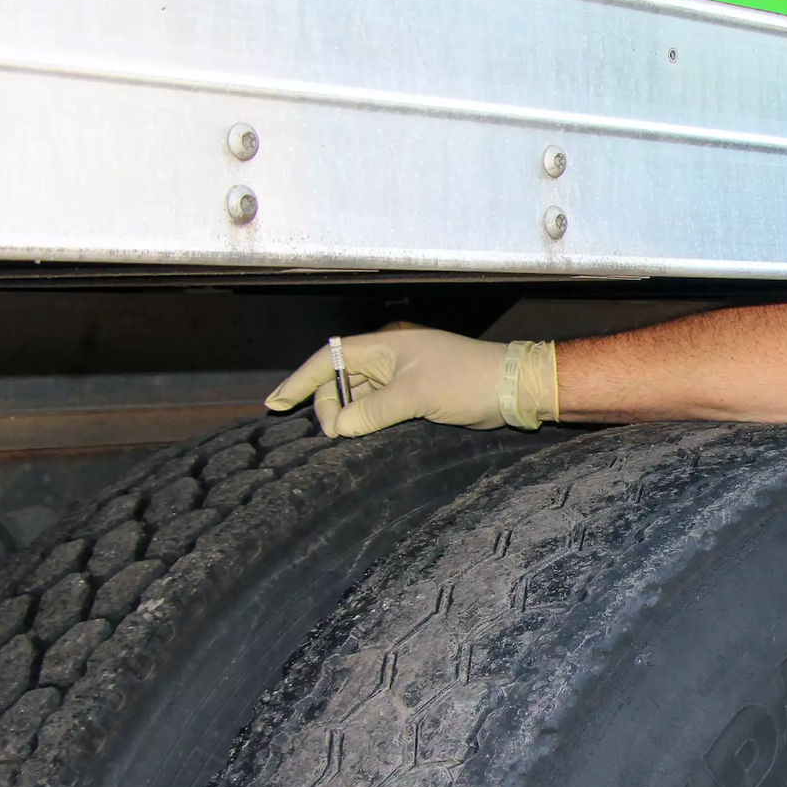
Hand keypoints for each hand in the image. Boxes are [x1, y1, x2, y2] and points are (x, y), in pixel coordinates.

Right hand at [266, 328, 556, 436]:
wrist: (511, 388)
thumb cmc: (466, 381)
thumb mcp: (415, 396)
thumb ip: (372, 412)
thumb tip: (337, 428)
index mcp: (384, 347)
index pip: (328, 360)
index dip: (299, 382)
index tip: (275, 404)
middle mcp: (388, 359)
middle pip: (339, 382)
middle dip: (328, 406)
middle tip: (334, 435)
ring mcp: (402, 379)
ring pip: (358, 398)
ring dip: (347, 417)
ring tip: (341, 439)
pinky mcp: (416, 397)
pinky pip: (378, 409)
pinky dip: (366, 422)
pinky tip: (359, 438)